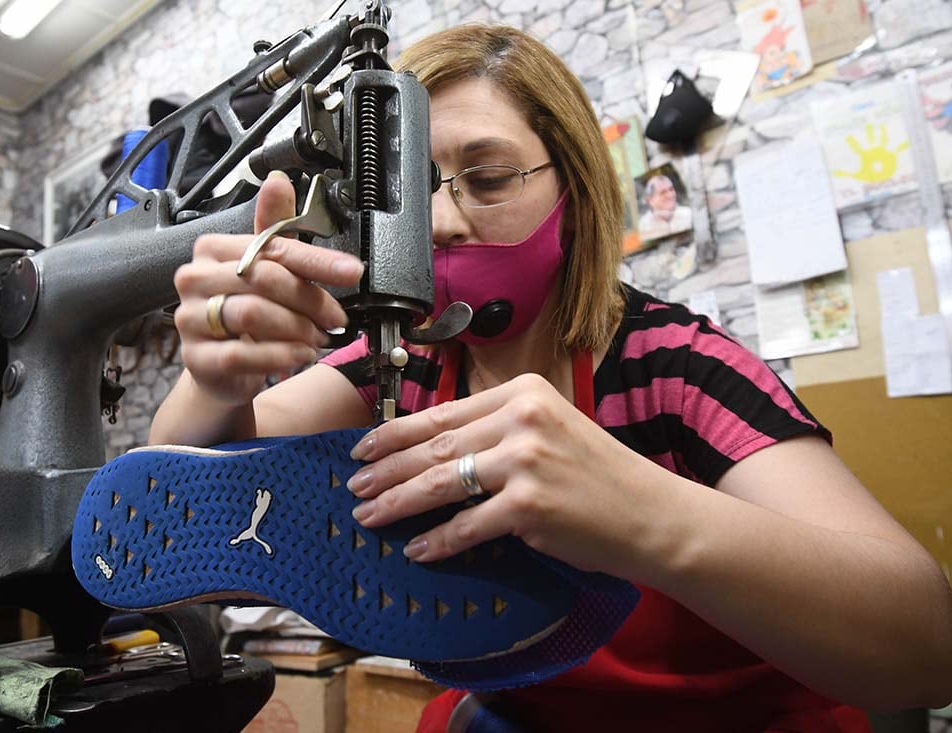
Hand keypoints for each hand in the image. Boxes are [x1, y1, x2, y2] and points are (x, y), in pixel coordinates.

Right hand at [173, 171, 363, 405]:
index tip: (351, 272)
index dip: (316, 261)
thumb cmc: (245, 310)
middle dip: (309, 300)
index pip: (270, 248)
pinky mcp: (196, 357)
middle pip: (263, 280)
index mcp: (212, 249)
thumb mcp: (265, 268)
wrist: (221, 366)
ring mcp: (190, 319)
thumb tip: (279, 183)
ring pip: (252, 315)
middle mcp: (194, 279)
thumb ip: (275, 229)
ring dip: (297, 328)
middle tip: (335, 317)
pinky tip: (300, 355)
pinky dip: (280, 355)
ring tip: (317, 338)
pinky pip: (242, 354)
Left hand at [346, 373, 671, 578]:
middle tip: (353, 486)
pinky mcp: (530, 506)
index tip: (364, 449)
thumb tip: (432, 450)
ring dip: (397, 503)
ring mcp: (525, 461)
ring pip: (440, 484)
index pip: (442, 413)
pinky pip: (466, 526)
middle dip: (386, 470)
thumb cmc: (597, 476)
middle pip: (434, 447)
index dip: (395, 433)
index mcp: (522, 393)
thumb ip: (497, 431)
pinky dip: (437, 542)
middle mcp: (521, 419)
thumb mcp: (549, 431)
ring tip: (368, 516)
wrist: (650, 514)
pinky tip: (416, 549)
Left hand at [832, 123, 909, 183]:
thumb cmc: (869, 176)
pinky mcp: (891, 154)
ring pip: (883, 140)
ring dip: (883, 133)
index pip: (857, 147)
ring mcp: (883, 151)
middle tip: (866, 123)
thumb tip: (833, 172)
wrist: (880, 178)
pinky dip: (902, 146)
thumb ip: (845, 173)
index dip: (852, 142)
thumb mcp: (856, 175)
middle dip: (869, 132)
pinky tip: (907, 141)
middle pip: (870, 139)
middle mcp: (874, 150)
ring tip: (882, 124)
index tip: (847, 135)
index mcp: (865, 155)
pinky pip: (898, 149)